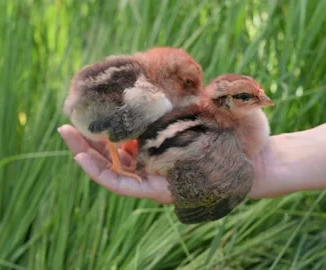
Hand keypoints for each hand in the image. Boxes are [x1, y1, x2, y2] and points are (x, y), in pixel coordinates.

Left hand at [58, 124, 296, 202]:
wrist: (260, 164)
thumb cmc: (246, 157)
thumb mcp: (227, 143)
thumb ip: (209, 125)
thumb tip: (196, 99)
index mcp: (166, 186)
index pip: (121, 184)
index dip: (97, 170)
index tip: (77, 153)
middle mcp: (158, 180)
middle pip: (113, 170)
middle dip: (87, 150)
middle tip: (65, 127)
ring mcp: (160, 166)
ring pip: (120, 158)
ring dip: (100, 141)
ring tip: (81, 121)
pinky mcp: (164, 154)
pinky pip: (134, 148)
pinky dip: (121, 136)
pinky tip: (114, 121)